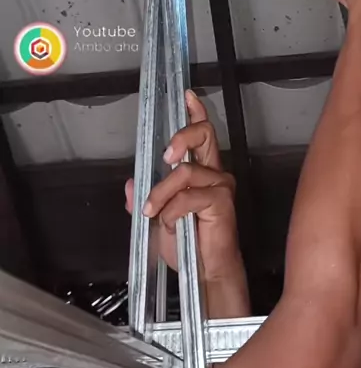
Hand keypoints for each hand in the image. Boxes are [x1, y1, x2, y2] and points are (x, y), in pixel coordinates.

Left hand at [125, 90, 249, 317]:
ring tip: (154, 213)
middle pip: (204, 135)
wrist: (203, 273)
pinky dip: (172, 210)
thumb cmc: (187, 245)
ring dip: (163, 193)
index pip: (203, 134)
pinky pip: (189, 196)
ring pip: (185, 172)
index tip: (187, 95)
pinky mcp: (222, 201)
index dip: (196, 112)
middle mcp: (214, 172)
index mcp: (201, 170)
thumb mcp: (157, 220)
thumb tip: (131, 184)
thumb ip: (145, 200)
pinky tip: (169, 223)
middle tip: (165, 156)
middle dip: (182, 136)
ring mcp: (220, 185)